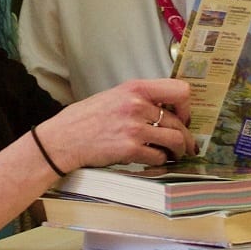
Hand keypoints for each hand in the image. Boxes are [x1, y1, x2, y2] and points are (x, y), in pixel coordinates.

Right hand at [35, 78, 193, 172]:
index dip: (186, 106)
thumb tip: (167, 110)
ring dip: (178, 151)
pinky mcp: (130, 149)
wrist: (64, 138)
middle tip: (186, 145)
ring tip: (175, 155)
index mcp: (135, 88)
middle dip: (185, 137)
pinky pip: (158, 157)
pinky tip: (155, 160)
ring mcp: (135, 128)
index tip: (183, 116)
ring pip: (174, 141)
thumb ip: (140, 99)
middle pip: (178, 122)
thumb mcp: (114, 96)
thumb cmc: (86, 118)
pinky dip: (160, 161)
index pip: (179, 90)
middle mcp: (137, 105)